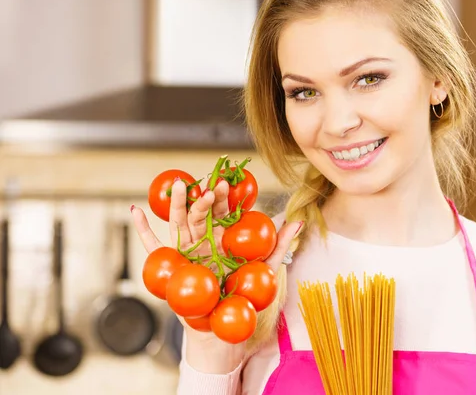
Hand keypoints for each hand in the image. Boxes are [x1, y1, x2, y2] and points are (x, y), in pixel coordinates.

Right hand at [131, 179, 301, 372]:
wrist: (223, 333)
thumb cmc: (245, 301)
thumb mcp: (266, 270)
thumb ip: (279, 244)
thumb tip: (299, 220)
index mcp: (225, 239)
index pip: (223, 213)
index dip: (224, 199)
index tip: (226, 183)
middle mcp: (204, 242)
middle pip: (200, 215)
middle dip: (202, 199)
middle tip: (206, 185)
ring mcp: (186, 253)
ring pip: (178, 224)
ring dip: (176, 205)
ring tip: (177, 186)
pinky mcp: (170, 267)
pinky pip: (154, 247)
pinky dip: (143, 230)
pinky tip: (136, 210)